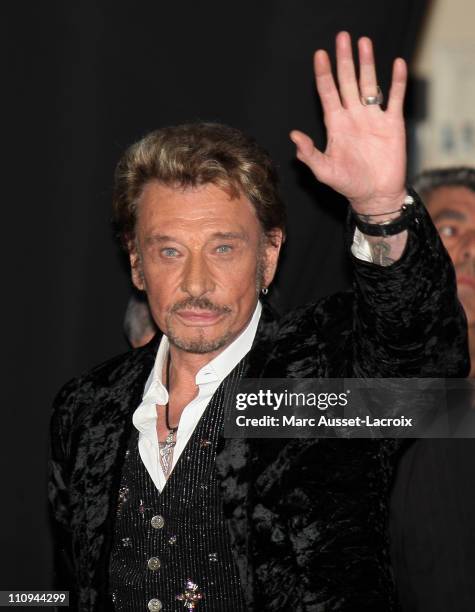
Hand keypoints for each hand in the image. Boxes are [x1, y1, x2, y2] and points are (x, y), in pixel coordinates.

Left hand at [290, 31, 407, 215]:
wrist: (375, 196)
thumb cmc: (348, 185)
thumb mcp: (324, 171)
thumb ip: (309, 154)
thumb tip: (293, 135)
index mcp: (336, 125)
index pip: (327, 93)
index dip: (323, 74)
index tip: (319, 55)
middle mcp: (353, 117)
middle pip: (348, 82)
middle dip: (344, 60)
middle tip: (342, 37)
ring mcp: (372, 118)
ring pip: (370, 84)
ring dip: (367, 64)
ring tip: (364, 42)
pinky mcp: (392, 124)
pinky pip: (395, 98)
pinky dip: (397, 82)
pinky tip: (397, 64)